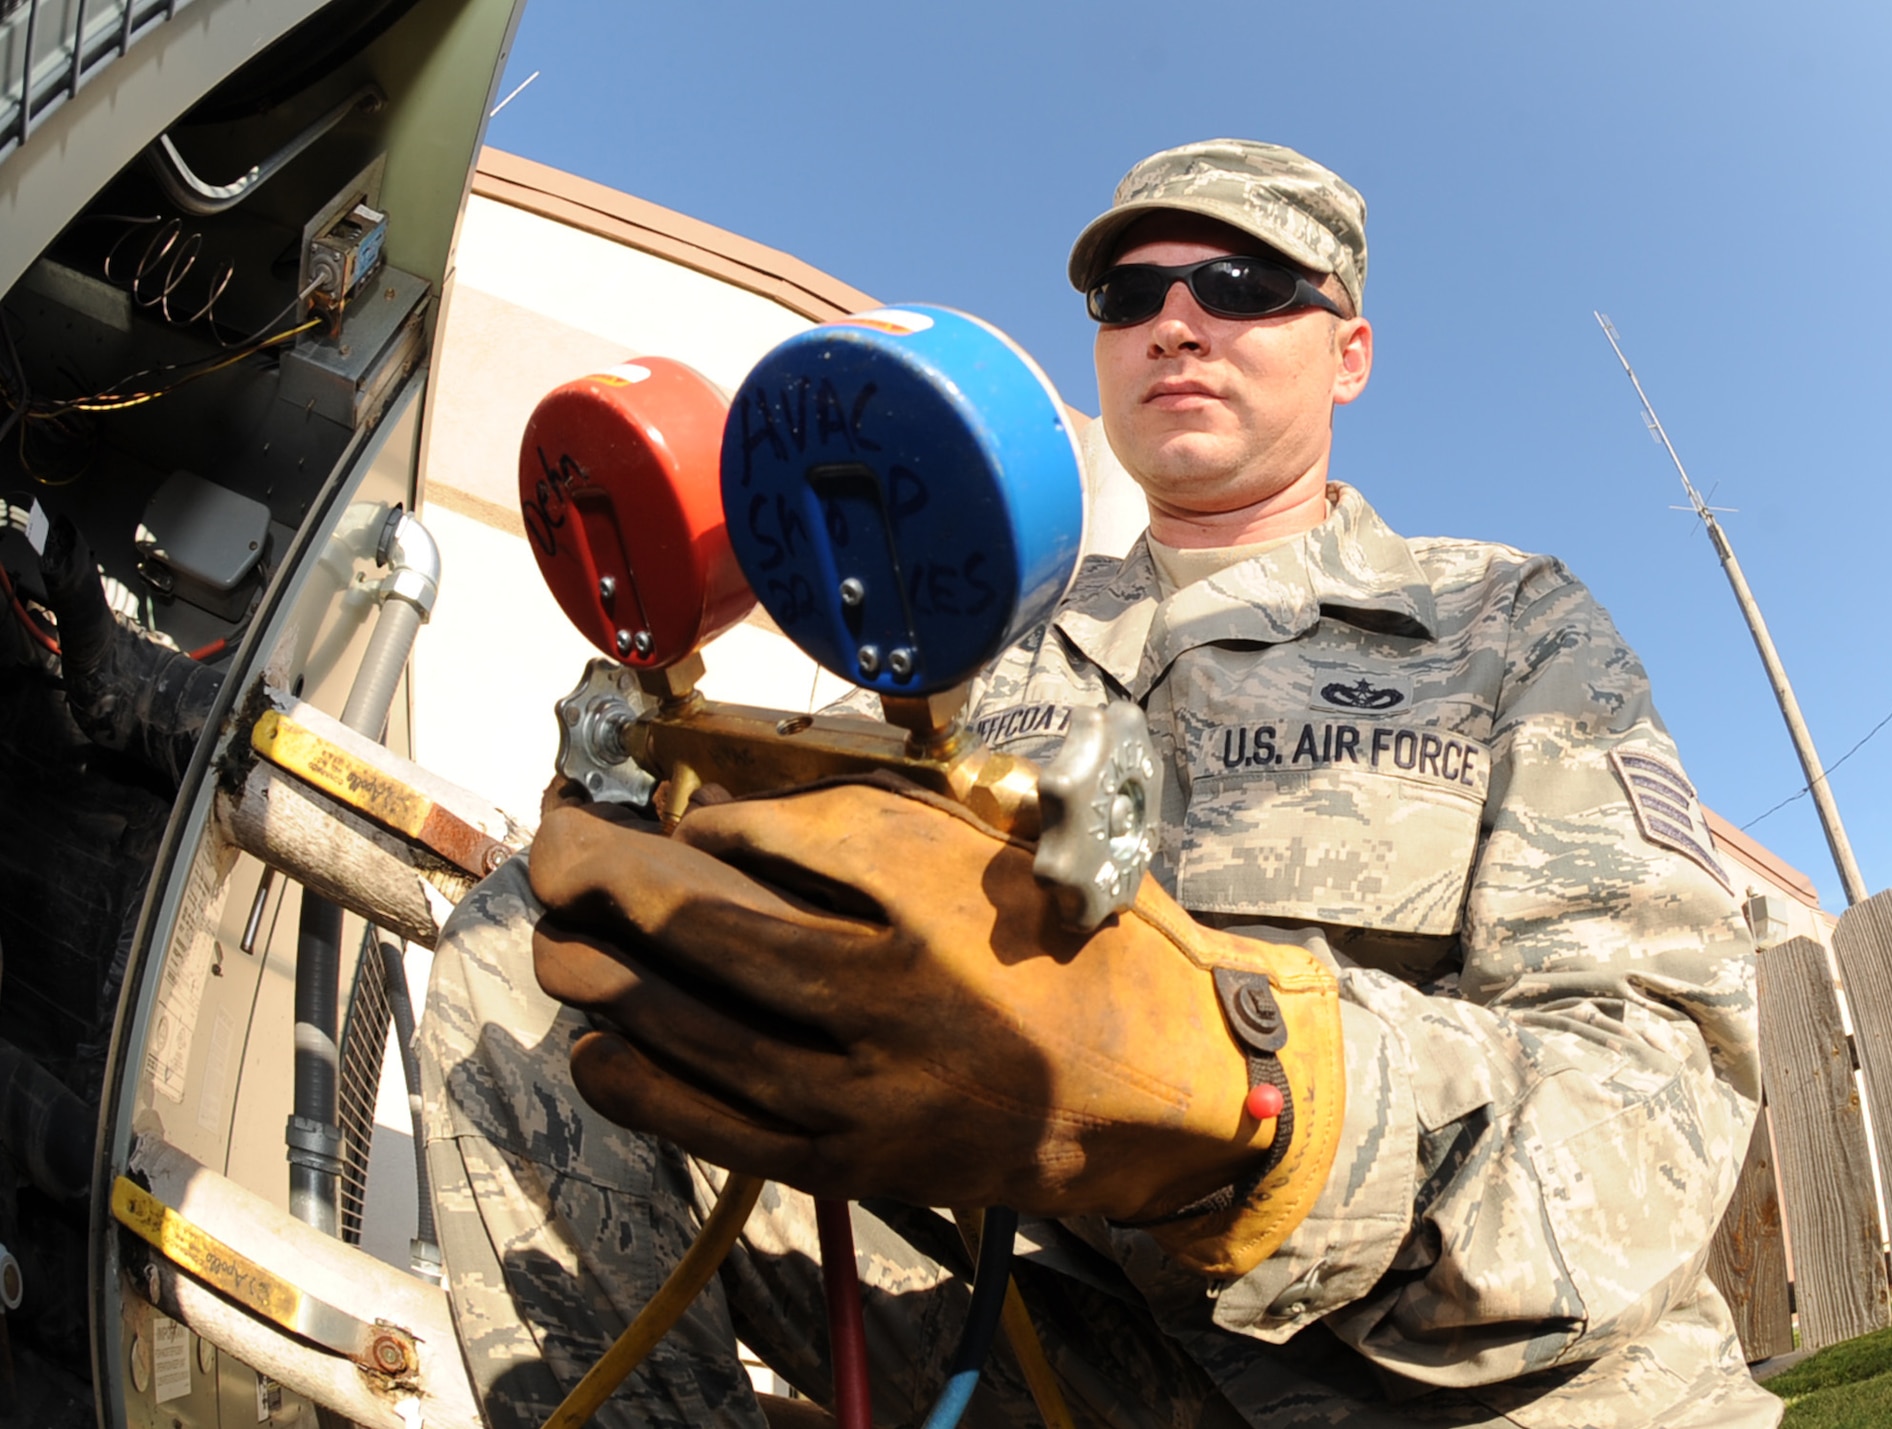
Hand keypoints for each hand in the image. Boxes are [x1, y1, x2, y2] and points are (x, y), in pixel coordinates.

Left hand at [529, 778, 1343, 1276]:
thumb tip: (733, 825)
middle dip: (607, 890)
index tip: (651, 811)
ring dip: (604, 983)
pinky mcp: (852, 1166)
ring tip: (557, 943)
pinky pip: (714, 1128)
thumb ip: (873, 834)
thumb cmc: (1081, 953)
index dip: (693, 826)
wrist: (1154, 1093)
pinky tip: (599, 1047)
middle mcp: (892, 1004)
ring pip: (691, 1035)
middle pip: (705, 937)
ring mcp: (865, 1097)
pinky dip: (642, 1085)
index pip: (775, 848)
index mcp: (937, 909)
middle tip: (554, 852)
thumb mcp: (999, 859)